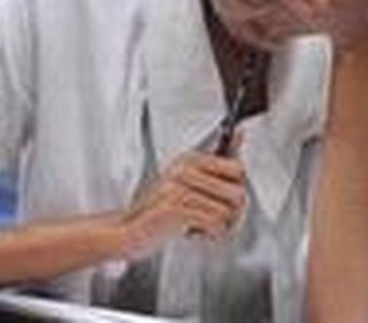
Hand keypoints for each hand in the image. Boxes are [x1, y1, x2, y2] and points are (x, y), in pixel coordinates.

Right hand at [119, 151, 246, 257]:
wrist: (126, 232)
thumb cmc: (160, 210)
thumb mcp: (188, 182)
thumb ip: (217, 163)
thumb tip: (242, 132)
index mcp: (189, 159)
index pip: (238, 168)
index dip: (237, 190)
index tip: (224, 202)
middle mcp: (184, 169)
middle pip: (238, 192)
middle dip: (233, 215)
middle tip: (215, 221)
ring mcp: (178, 188)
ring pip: (227, 211)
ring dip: (219, 228)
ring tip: (200, 227)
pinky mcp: (174, 208)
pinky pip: (214, 223)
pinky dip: (209, 235)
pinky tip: (192, 232)